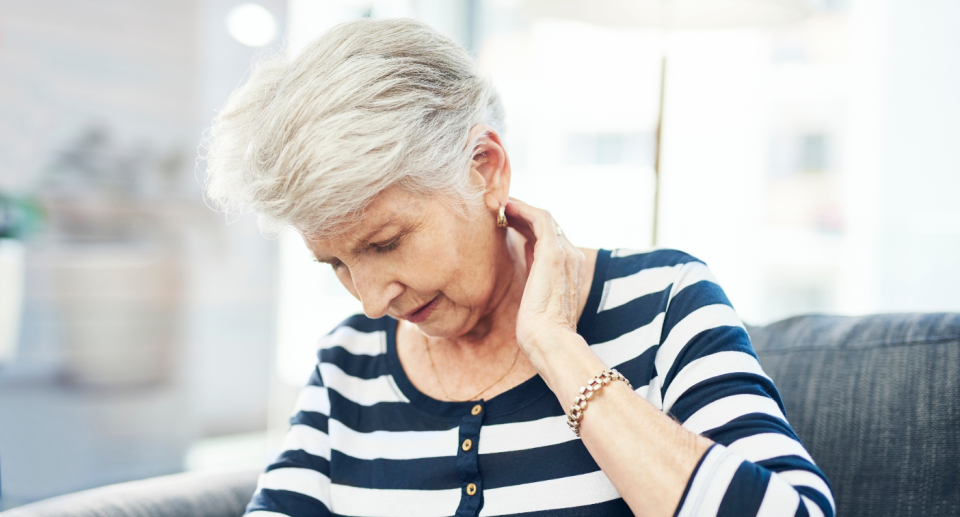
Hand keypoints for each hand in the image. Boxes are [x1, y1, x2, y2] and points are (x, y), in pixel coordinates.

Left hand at [505, 198, 587, 353]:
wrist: (551, 342)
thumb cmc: (540, 330)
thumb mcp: (536, 298)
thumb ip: (535, 277)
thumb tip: (524, 264)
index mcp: (571, 269)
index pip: (550, 239)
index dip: (528, 228)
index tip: (508, 224)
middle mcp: (573, 257)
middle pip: (548, 226)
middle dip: (523, 215)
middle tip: (500, 211)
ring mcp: (566, 253)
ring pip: (544, 218)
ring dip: (521, 209)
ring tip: (500, 206)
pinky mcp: (554, 253)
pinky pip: (540, 219)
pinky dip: (523, 209)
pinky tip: (506, 208)